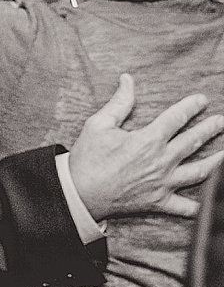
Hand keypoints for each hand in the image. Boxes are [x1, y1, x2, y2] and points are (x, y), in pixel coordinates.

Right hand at [69, 74, 223, 219]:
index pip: (178, 118)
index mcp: (148, 140)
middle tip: (220, 121)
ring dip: (217, 160)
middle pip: (194, 141)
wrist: (78, 193)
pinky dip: (199, 206)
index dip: (192, 106)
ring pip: (200, 171)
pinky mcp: (159, 201)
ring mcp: (163, 183)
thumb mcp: (98, 125)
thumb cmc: (87, 158)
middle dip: (211, 128)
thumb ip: (119, 102)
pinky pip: (186, 207)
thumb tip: (127, 79)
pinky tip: (209, 201)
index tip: (202, 100)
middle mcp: (161, 161)